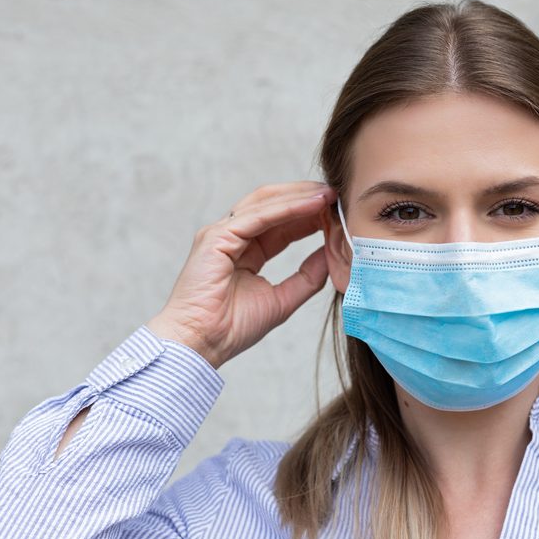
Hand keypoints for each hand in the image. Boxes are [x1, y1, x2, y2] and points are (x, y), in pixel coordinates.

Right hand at [146, 181, 335, 368]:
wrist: (202, 344)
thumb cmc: (232, 328)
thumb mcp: (282, 300)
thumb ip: (307, 277)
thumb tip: (330, 256)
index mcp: (244, 250)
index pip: (280, 223)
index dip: (308, 214)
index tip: (337, 211)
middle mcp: (231, 236)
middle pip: (272, 205)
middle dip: (305, 197)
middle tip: (336, 194)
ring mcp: (221, 234)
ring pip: (266, 203)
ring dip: (299, 196)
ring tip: (329, 194)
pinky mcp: (217, 237)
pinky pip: (259, 216)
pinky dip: (289, 208)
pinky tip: (313, 205)